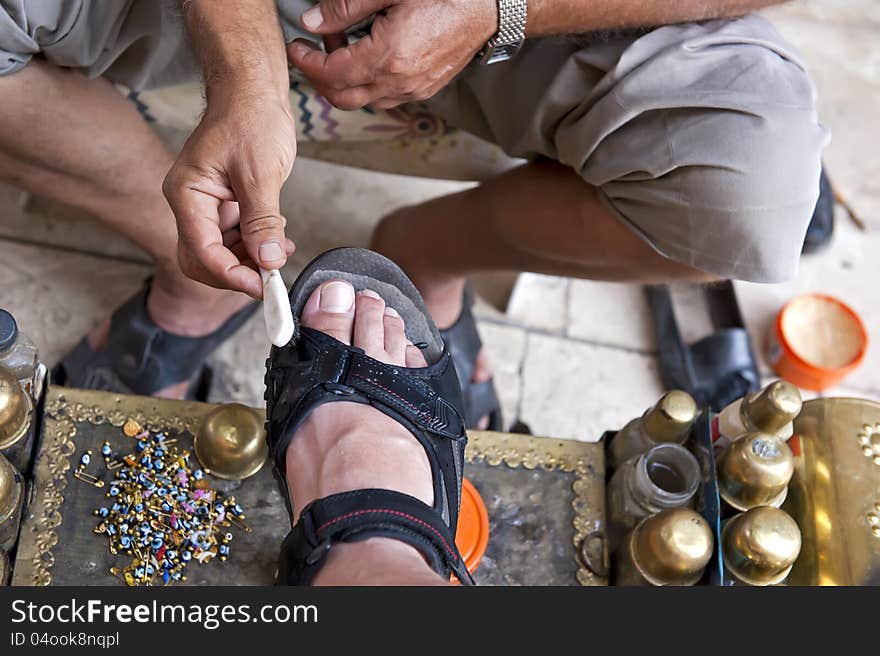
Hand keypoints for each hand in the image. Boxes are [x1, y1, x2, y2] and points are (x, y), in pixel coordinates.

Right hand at [163, 92, 296, 298]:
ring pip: (220, 252)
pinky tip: (277, 238)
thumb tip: (268, 262)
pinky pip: (233, 237)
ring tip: (281, 251)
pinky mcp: (224, 205)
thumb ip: (262, 221)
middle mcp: (190, 203)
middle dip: (237, 273)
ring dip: (250, 261)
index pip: (202, 251)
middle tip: (271, 278)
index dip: (232, 275)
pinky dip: (255, 244)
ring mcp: (206, 205)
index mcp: (187, 194)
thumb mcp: (261, 174)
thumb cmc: (251, 119)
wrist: (253, 91)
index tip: (263, 285)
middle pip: (203, 260)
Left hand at [287, 0, 496, 109]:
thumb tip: (313, 21)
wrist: (488, 8)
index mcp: (388, 58)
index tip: (297, 46)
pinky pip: (384, 98)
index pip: (332, 74)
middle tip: (312, 50)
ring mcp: (413, 90)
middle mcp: (399, 82)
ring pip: (362, 101)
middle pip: (342, 97)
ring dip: (343, 80)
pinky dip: (366, 83)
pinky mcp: (423, 90)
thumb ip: (347, 7)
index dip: (307, 62)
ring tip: (343, 46)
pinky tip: (368, 56)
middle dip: (319, 77)